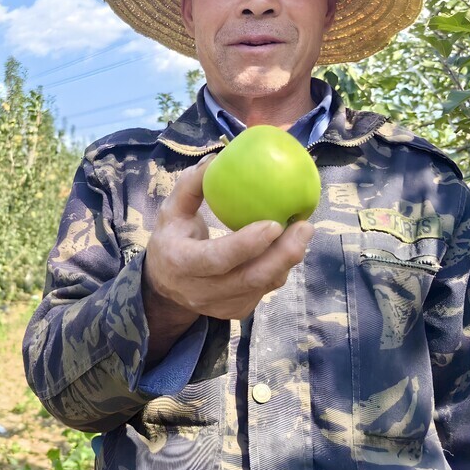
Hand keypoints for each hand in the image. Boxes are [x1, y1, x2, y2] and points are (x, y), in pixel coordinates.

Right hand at [143, 153, 314, 320]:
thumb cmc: (171, 238)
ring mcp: (220, 306)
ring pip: (262, 286)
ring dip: (287, 260)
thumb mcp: (170, 210)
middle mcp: (200, 291)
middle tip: (304, 226)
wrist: (164, 284)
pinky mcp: (236, 311)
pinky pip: (264, 290)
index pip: (216, 259)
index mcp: (180, 263)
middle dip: (283, 254)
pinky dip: (279, 268)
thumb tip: (218, 158)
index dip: (246, 245)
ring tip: (302, 231)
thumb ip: (190, 186)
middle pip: (249, 278)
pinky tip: (288, 247)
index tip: (274, 224)